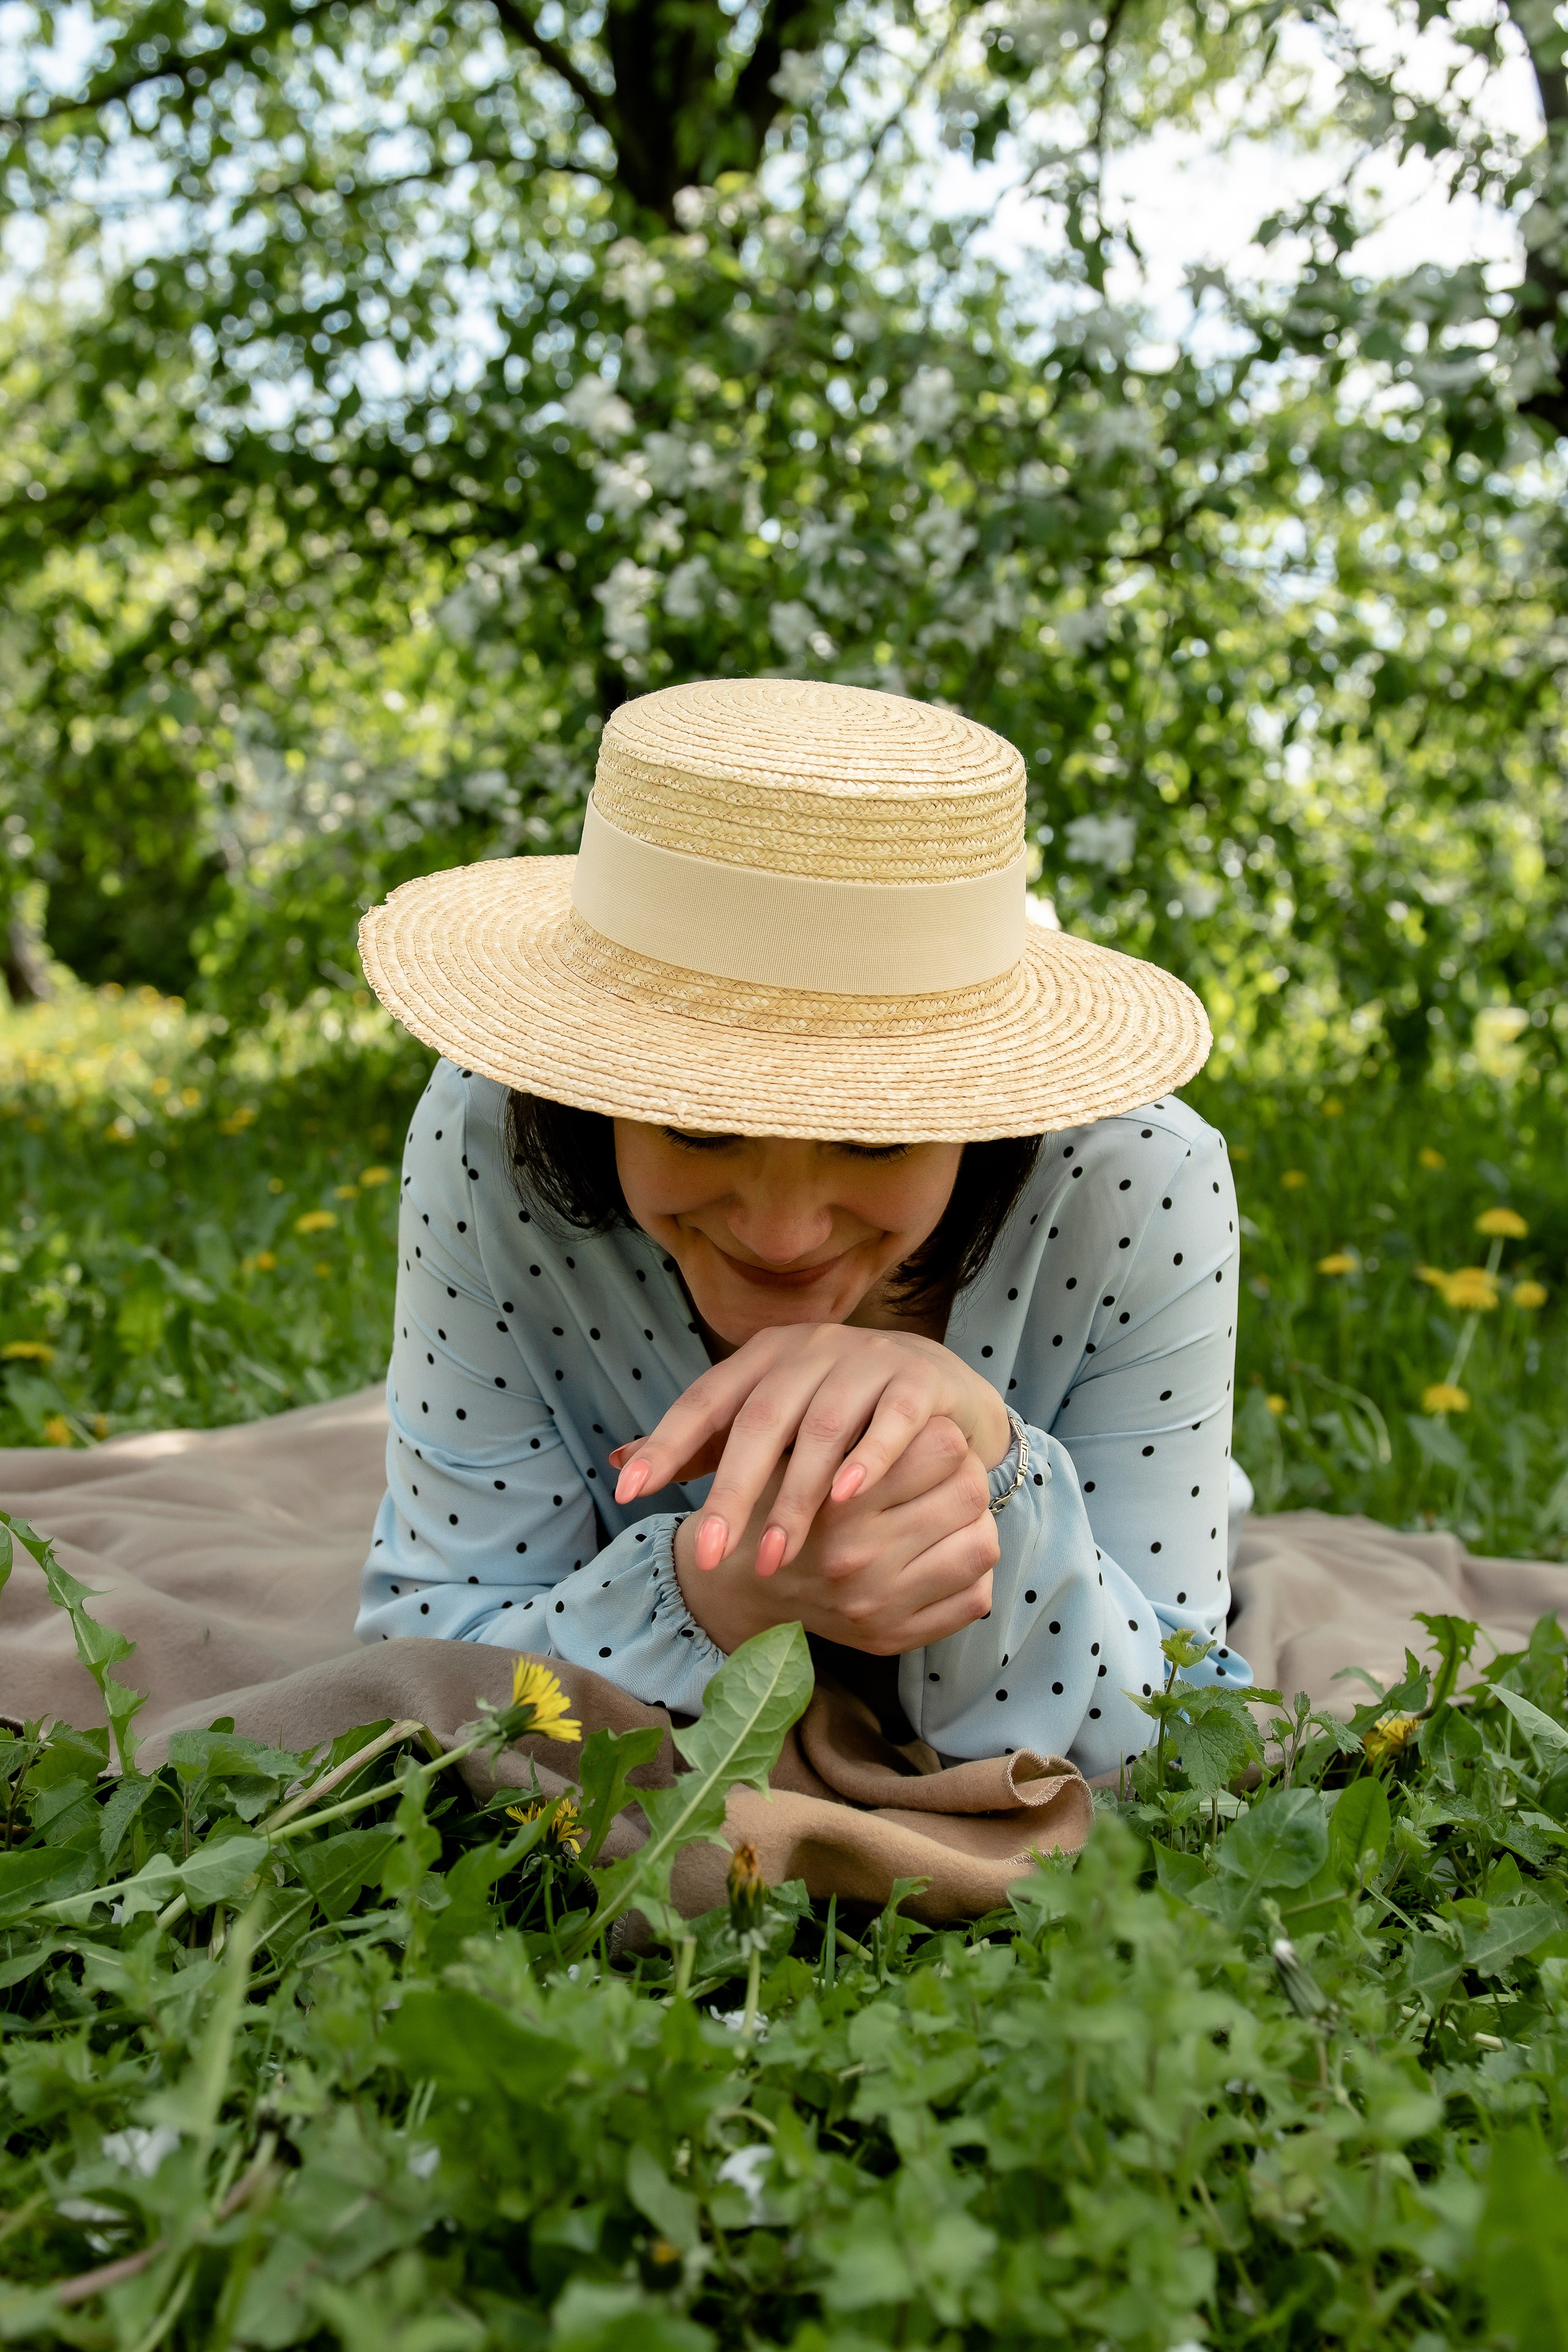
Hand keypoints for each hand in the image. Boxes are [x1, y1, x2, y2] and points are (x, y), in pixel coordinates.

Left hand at [613, 1322, 1010, 1576]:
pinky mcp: (917, 1381)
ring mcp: (866, 1360)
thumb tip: (618, 1464)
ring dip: (795, 1496)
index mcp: (763, 1356)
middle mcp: (809, 1349)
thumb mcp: (766, 1417)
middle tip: (710, 1556)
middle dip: (732, 1491)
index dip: (667, 1443)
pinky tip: (848, 1498)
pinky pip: (892, 1420)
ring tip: (773, 1560)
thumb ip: (702, 1443)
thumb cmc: (835, 1408)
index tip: (629, 1492)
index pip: (705, 1399)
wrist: (933, 1381)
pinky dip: (870, 1456)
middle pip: (760, 1419)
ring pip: (822, 1427)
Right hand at [672, 1414, 998, 1658]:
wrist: (739, 1586)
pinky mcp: (894, 1637)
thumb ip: (855, 1435)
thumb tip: (928, 1414)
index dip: (942, 1437)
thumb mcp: (799, 1455)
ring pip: (982, 1545)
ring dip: (972, 1524)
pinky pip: (975, 1599)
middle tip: (943, 1476)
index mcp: (840, 1503)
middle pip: (970, 1492)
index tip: (927, 1442)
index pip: (944, 1447)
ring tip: (945, 1516)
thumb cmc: (776, 1504)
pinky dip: (968, 1572)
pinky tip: (940, 1555)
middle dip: (963, 1475)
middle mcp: (862, 1557)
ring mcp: (881, 1604)